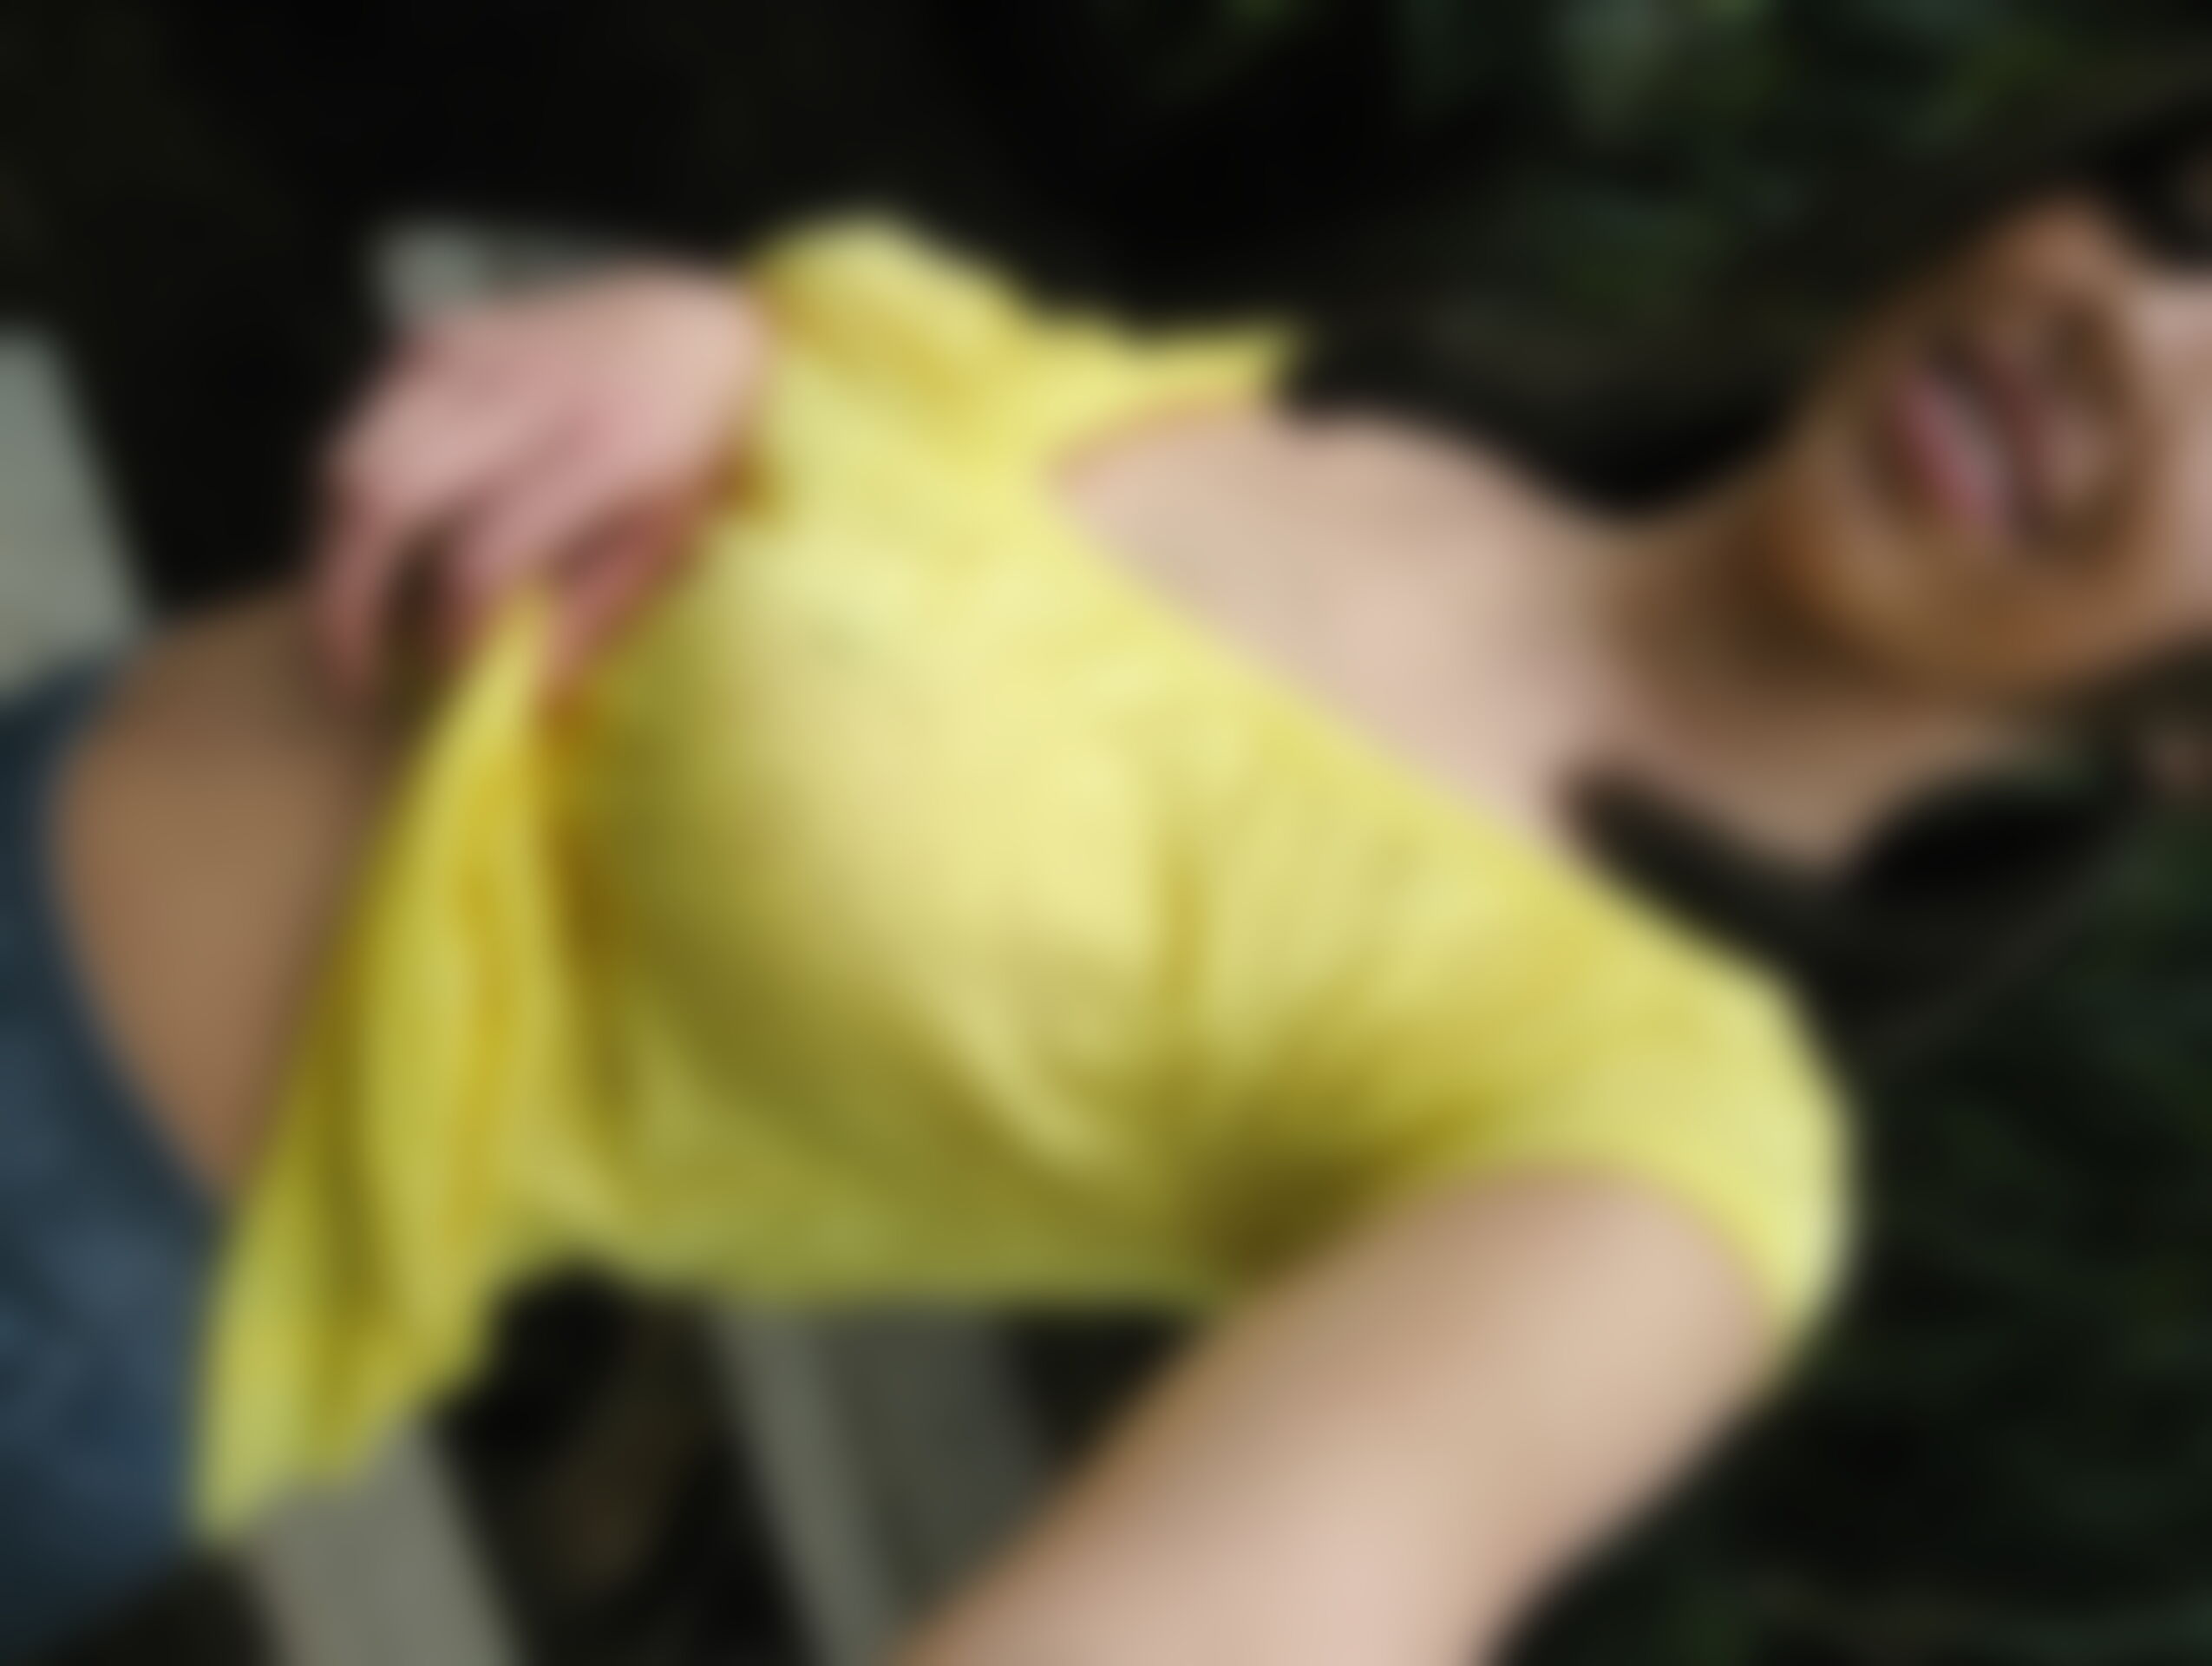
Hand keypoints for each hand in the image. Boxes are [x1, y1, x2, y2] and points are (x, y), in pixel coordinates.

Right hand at [310, 262, 769, 699]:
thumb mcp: (667, 542)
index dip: (448, 629)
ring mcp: (466, 355)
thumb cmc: (687, 453)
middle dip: (344, 595)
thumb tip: (525, 699)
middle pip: (381, 495)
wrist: (688, 330)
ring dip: (333, 551)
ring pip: (349, 458)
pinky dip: (356, 498)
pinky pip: (363, 426)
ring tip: (351, 620)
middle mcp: (519, 395)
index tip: (446, 676)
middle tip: (348, 670)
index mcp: (597, 453)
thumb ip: (594, 617)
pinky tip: (378, 548)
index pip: (480, 556)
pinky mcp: (433, 338)